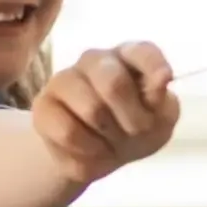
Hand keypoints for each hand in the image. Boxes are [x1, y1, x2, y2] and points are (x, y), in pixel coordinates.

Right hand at [31, 42, 179, 185]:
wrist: (99, 155)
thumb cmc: (136, 129)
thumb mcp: (160, 119)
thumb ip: (162, 99)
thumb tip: (162, 77)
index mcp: (128, 57)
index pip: (142, 51)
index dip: (154, 68)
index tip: (164, 83)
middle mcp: (95, 60)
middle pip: (113, 83)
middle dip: (133, 120)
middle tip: (135, 132)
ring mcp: (65, 80)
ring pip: (92, 110)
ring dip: (110, 137)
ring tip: (111, 140)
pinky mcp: (43, 106)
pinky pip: (69, 132)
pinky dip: (89, 150)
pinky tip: (91, 148)